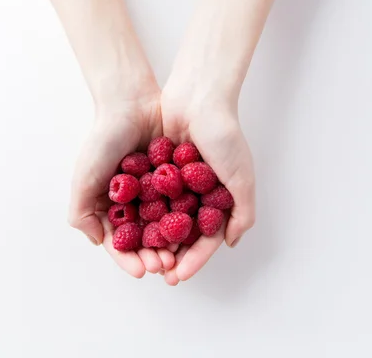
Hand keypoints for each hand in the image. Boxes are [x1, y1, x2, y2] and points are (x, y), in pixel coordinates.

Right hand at [68, 84, 174, 277]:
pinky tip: (194, 231)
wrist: (131, 104)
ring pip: (166, 226)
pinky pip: (183, 204)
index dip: (129, 259)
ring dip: (172, 244)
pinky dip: (187, 219)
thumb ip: (82, 213)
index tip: (142, 271)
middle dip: (154, 256)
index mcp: (111, 206)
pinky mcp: (176, 180)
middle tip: (165, 266)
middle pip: (145, 239)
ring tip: (180, 254)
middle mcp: (134, 203)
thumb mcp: (84, 177)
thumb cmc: (103, 140)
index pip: (120, 242)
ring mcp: (156, 192)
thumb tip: (98, 242)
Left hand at [160, 84, 255, 284]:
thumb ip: (241, 212)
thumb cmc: (224, 135)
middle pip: (183, 233)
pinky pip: (148, 197)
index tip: (180, 275)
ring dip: (154, 239)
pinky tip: (129, 229)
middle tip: (157, 272)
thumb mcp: (242, 176)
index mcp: (220, 198)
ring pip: (163, 219)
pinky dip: (141, 213)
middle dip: (171, 254)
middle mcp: (198, 193)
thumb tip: (230, 243)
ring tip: (142, 256)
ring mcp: (177, 182)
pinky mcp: (159, 169)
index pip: (207, 238)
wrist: (198, 96)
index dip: (195, 258)